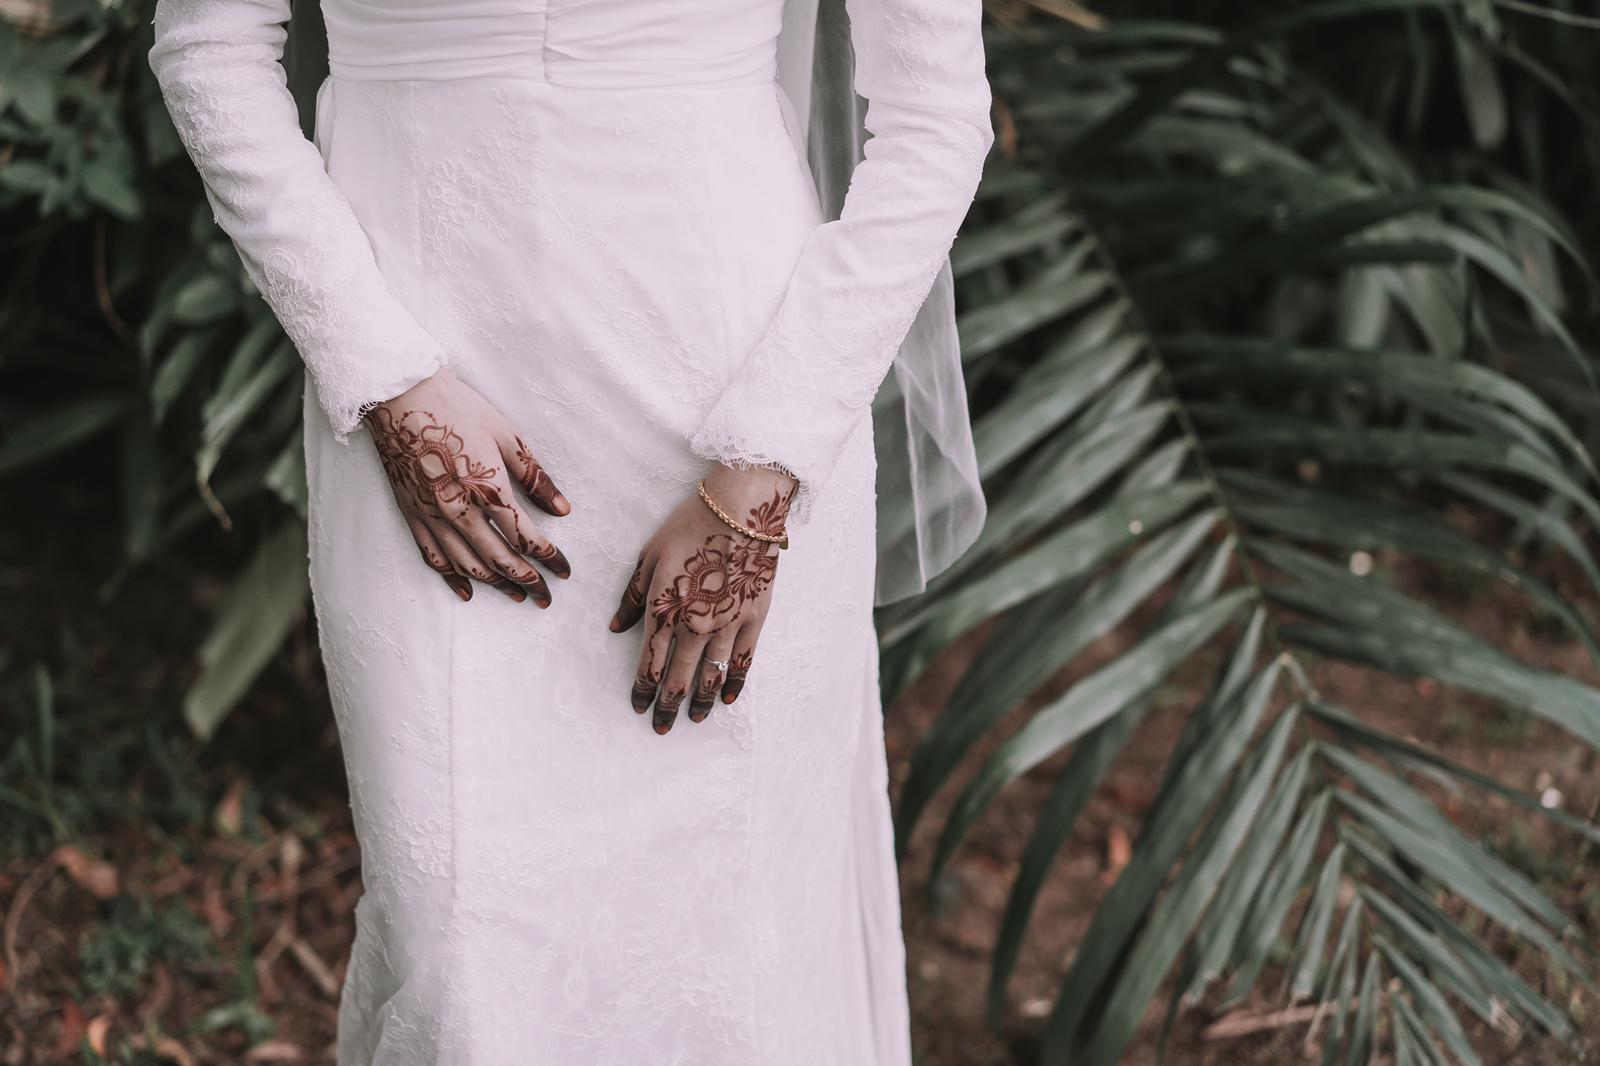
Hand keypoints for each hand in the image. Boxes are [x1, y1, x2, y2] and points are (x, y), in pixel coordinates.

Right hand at [363, 367, 572, 605]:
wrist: (400, 396)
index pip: (527, 538)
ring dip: (496, 584)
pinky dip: (452, 578)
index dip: (550, 559)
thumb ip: (535, 478)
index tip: (565, 571)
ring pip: (468, 565)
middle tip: (546, 597)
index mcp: (489, 490)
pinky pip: (433, 557)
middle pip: (501, 560)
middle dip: (528, 582)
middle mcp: (461, 511)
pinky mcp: (412, 514)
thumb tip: (563, 509)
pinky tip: (467, 592)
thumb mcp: (507, 436)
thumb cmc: (458, 409)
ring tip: (516, 596)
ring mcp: (433, 516)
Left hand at [609, 463, 797, 733]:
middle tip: (661, 727)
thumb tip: (616, 628)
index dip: (642, 690)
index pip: (649, 664)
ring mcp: (727, 626)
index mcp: (664, 611)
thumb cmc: (691, 526)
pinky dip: (734, 684)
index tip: (638, 706)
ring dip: (699, 702)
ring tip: (693, 719)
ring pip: (711, 677)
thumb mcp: (650, 557)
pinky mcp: (754, 619)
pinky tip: (727, 699)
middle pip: (678, 680)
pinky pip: (743, 662)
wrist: (741, 510)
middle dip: (667, 707)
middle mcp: (694, 627)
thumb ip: (633, 597)